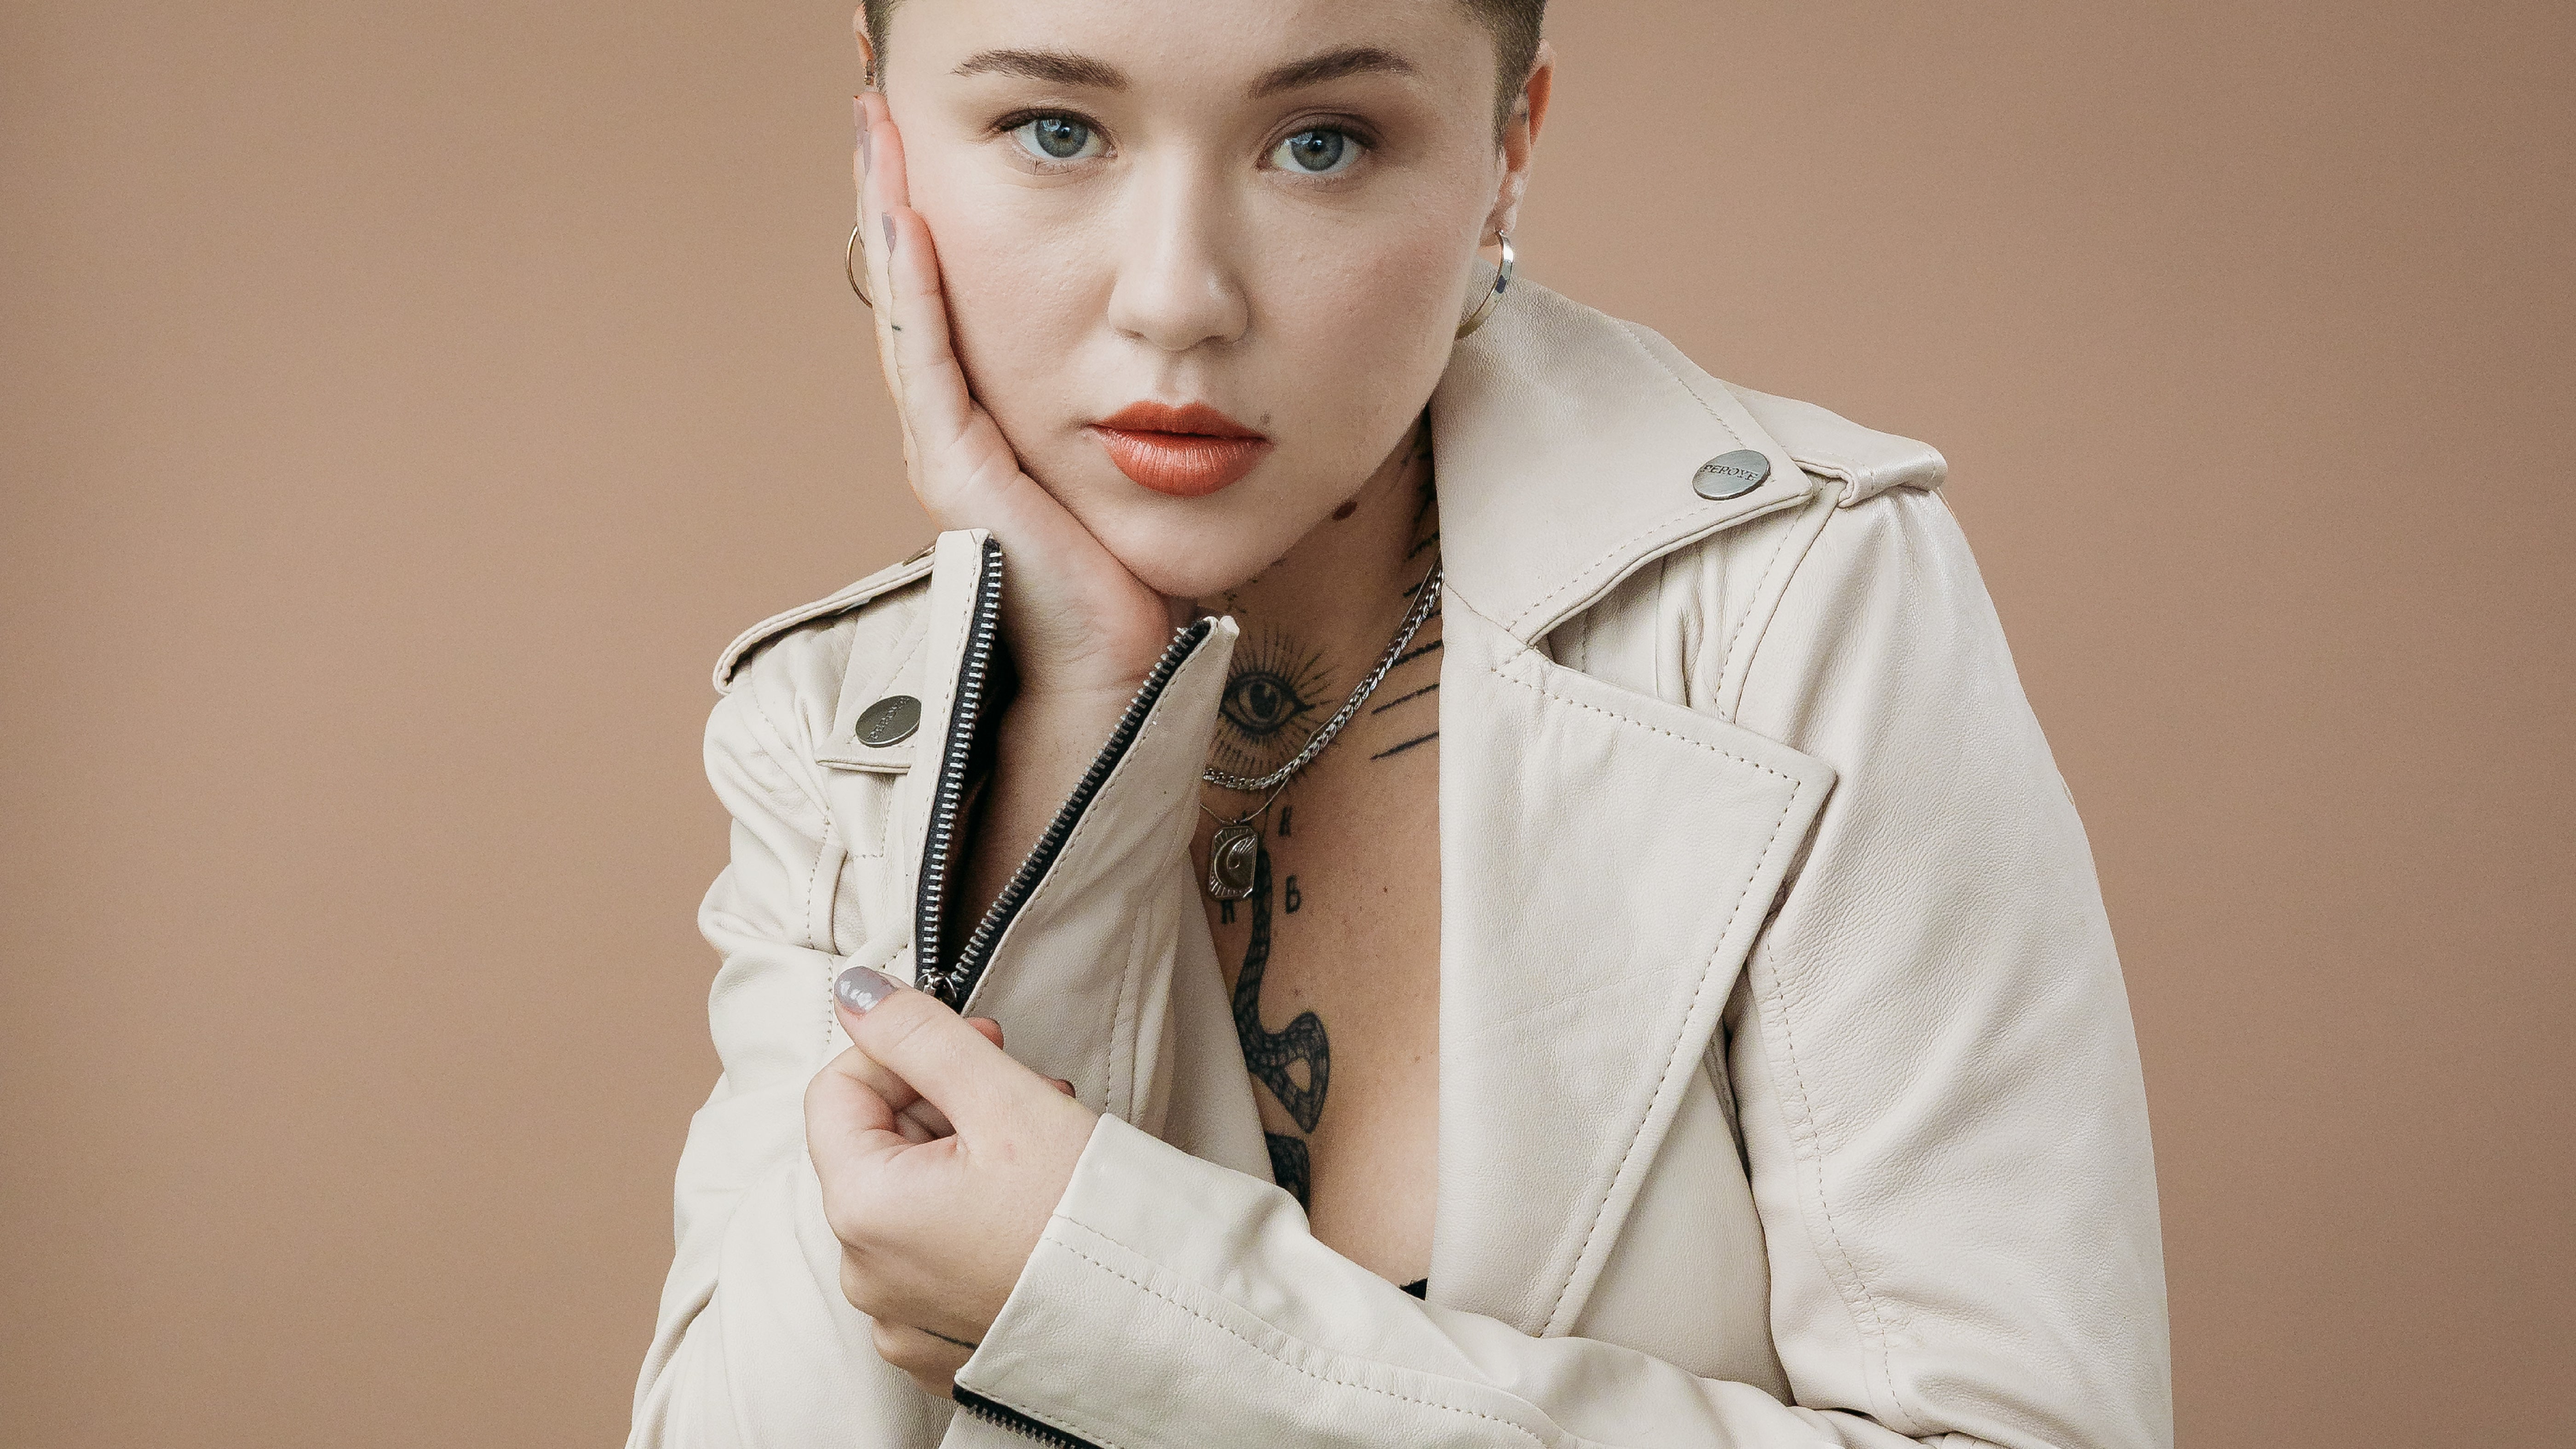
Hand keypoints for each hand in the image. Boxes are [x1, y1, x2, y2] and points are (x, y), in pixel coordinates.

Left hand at [806, 964, 1097, 1396]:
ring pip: (910, 1198)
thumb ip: (918, 1035)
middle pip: (877, 1145)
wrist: (1160, 1321)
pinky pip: (932, 1259)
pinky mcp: (939, 1345)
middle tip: (1027, 1094)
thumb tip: (855, 995)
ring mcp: (900, 1317)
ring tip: (1044, 1149)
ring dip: (967, 1155)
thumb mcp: (1002, 1099)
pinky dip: (971, 1221)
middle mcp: (865, 1273)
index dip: (906, 1050)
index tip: (980, 1043)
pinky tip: (1030, 1210)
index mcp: (863, 1209)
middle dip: (947, 1103)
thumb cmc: (1084, 1215)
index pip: (839, 1090)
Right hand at [852, 92, 1172, 703]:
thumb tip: (1163, 372)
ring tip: (875, 137)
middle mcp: (955, 434)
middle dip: (892, 200)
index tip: (920, 147)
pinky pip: (931, 358)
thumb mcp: (1127, 474)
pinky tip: (908, 221)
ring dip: (889, 220)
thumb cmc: (1132, 585)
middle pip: (914, 294)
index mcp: (988, 433)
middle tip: (877, 113)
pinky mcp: (957, 470)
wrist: (1117, 671)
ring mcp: (947, 450)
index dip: (928, 226)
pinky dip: (916, 287)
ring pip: (910, 311)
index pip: (948, 306)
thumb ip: (1123, 417)